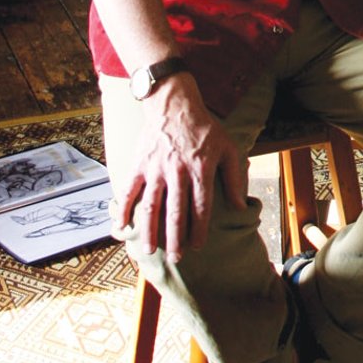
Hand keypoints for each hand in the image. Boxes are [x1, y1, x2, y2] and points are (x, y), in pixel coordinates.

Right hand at [115, 74, 247, 262]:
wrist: (174, 104)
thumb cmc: (204, 128)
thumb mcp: (228, 148)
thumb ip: (235, 177)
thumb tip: (239, 205)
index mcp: (200, 170)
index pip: (201, 206)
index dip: (199, 229)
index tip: (198, 246)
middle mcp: (177, 172)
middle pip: (176, 212)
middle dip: (176, 238)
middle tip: (176, 258)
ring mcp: (155, 169)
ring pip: (151, 206)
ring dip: (150, 230)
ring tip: (150, 250)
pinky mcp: (139, 164)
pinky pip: (130, 190)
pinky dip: (124, 209)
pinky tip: (123, 226)